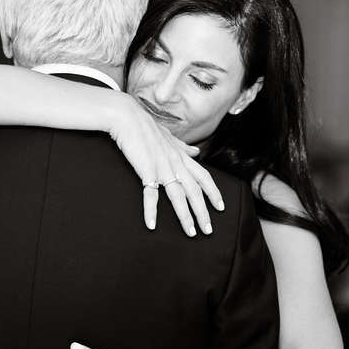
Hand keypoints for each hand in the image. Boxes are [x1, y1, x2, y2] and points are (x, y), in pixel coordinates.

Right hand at [108, 95, 223, 235]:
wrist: (127, 116)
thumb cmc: (145, 126)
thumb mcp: (168, 137)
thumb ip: (183, 147)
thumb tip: (196, 151)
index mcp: (181, 157)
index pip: (204, 177)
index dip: (213, 192)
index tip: (221, 207)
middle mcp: (176, 163)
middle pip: (195, 192)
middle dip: (203, 212)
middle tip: (208, 230)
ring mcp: (162, 167)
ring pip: (178, 196)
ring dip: (185, 216)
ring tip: (191, 232)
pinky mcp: (146, 170)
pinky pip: (150, 194)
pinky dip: (151, 210)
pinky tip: (152, 225)